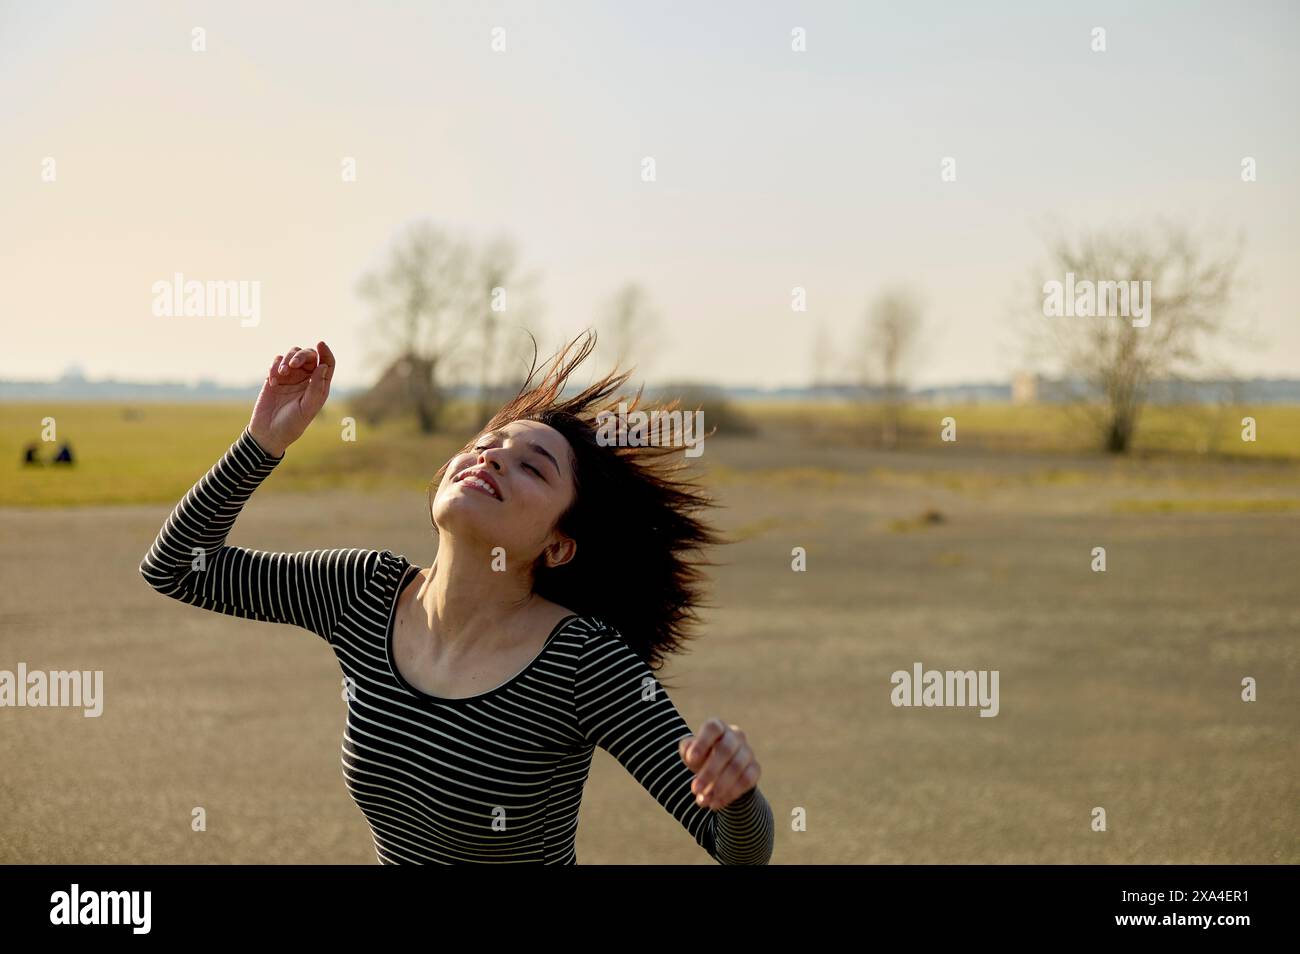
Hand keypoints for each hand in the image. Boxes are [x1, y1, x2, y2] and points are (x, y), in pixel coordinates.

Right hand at [248, 341, 334, 455]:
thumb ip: (316, 387)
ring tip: (282, 373)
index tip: (320, 343)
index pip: (327, 363)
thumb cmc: (292, 423)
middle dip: (301, 355)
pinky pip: (276, 362)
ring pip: (292, 354)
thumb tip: (324, 366)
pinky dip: (274, 367)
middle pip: (309, 355)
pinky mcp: (274, 377)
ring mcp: (290, 377)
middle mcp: (306, 379)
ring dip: (287, 359)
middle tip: (293, 364)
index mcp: (319, 386)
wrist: (268, 432)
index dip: (326, 352)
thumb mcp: (308, 407)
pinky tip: (273, 382)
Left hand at [678, 718, 760, 810]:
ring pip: (737, 767)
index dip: (702, 743)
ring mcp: (748, 751)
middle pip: (725, 750)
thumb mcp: (690, 753)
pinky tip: (716, 803)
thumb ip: (687, 750)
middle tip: (694, 789)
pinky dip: (730, 794)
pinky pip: (746, 781)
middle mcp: (736, 735)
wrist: (719, 772)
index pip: (713, 728)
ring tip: (703, 801)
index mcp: (718, 727)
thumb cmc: (701, 757)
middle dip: (709, 772)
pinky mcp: (755, 768)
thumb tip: (692, 757)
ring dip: (719, 786)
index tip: (690, 760)